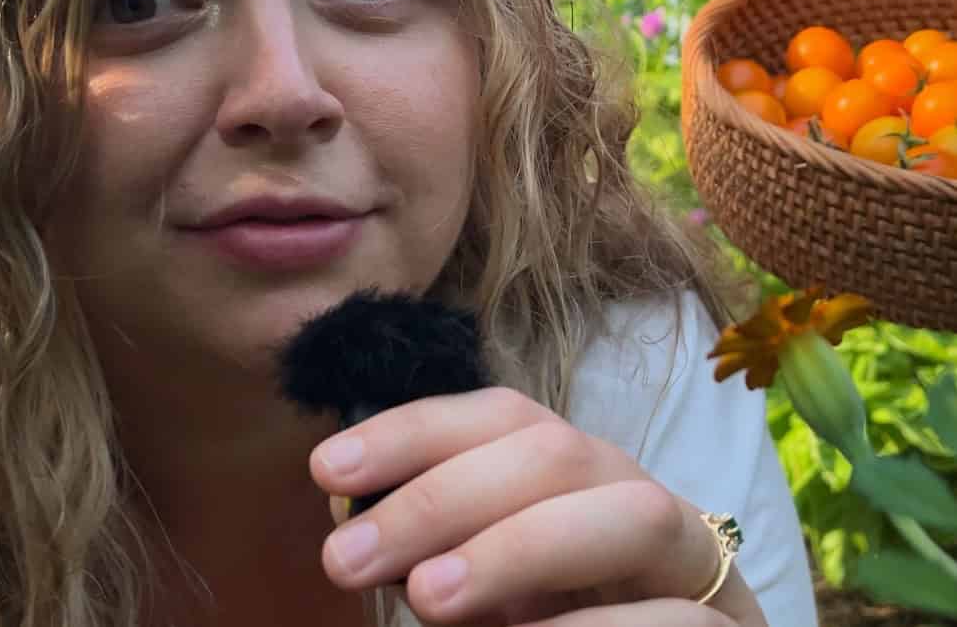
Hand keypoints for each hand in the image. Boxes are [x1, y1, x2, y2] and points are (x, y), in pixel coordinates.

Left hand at [310, 387, 767, 625]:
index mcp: (576, 475)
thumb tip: (350, 514)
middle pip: (553, 451)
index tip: (327, 468)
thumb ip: (436, 552)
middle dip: (442, 494)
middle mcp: (634, 496)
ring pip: (629, 512)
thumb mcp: (490, 588)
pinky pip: (675, 619)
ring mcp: (696, 561)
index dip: (414, 430)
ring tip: (427, 598)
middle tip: (345, 556)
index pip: (501, 417)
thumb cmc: (564, 625)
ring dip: (517, 546)